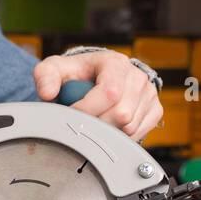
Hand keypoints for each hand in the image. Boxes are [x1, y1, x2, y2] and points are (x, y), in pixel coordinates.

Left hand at [33, 50, 163, 139]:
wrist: (97, 77)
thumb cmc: (76, 74)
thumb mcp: (55, 69)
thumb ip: (45, 76)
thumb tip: (47, 93)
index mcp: (115, 63)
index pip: (109, 92)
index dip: (88, 110)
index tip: (71, 115)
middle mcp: (136, 76)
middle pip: (121, 114)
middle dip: (95, 123)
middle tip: (80, 122)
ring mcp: (149, 93)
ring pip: (129, 127)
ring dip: (107, 131)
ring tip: (94, 121)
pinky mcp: (155, 110)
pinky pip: (139, 134)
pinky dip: (120, 137)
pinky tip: (108, 127)